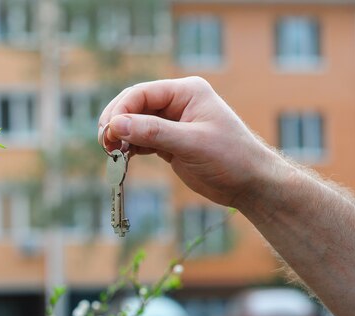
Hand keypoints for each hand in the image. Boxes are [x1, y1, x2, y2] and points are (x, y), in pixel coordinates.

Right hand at [98, 77, 286, 207]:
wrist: (250, 184)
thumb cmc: (230, 158)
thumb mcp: (191, 143)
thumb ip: (153, 132)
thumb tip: (116, 125)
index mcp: (186, 92)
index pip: (142, 94)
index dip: (121, 111)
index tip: (109, 133)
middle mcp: (177, 103)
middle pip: (134, 106)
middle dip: (116, 123)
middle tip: (105, 144)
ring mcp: (172, 122)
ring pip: (134, 123)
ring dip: (120, 137)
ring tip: (111, 153)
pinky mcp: (169, 142)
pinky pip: (141, 140)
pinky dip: (129, 147)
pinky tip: (122, 158)